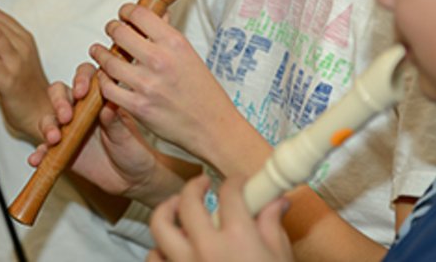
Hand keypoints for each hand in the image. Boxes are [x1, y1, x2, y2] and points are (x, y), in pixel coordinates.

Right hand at [30, 64, 170, 201]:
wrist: (132, 179)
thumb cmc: (133, 151)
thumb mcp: (127, 136)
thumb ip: (115, 122)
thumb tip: (107, 108)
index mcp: (99, 99)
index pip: (86, 77)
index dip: (81, 79)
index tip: (82, 91)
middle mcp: (81, 110)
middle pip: (60, 93)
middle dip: (60, 101)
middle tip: (66, 116)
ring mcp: (69, 129)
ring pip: (49, 118)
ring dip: (48, 125)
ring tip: (54, 138)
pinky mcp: (61, 150)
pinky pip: (45, 149)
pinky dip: (39, 153)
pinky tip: (37, 158)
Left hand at [90, 3, 244, 163]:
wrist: (213, 126)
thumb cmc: (204, 93)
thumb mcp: (190, 56)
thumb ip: (169, 35)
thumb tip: (159, 15)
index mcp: (174, 43)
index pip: (139, 14)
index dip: (126, 11)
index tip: (123, 14)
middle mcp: (160, 60)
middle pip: (119, 32)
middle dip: (111, 28)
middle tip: (111, 30)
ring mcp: (147, 84)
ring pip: (108, 60)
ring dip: (100, 54)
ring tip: (99, 51)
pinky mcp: (138, 106)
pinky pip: (108, 88)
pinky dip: (103, 81)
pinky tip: (105, 77)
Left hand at [149, 175, 291, 261]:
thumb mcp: (280, 261)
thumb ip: (272, 227)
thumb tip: (276, 201)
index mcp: (238, 239)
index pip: (230, 193)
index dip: (235, 182)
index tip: (238, 183)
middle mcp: (206, 248)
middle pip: (187, 202)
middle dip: (194, 186)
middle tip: (202, 184)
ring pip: (160, 227)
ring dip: (168, 212)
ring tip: (178, 208)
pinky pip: (154, 260)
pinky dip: (160, 250)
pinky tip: (172, 249)